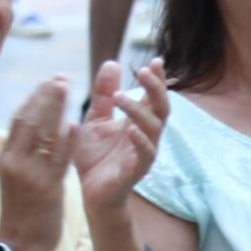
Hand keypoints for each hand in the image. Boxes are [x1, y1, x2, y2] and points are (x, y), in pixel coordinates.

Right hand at [0, 75, 76, 250]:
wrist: (19, 242)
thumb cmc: (19, 208)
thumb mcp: (14, 175)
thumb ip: (24, 152)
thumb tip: (36, 127)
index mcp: (6, 156)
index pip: (19, 118)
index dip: (34, 97)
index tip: (48, 81)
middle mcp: (16, 161)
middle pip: (30, 120)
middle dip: (45, 96)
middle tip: (59, 77)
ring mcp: (31, 174)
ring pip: (43, 133)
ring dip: (56, 108)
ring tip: (66, 89)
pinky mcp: (47, 187)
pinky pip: (57, 158)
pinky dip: (65, 139)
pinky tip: (74, 123)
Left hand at [74, 59, 167, 213]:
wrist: (89, 191)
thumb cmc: (96, 155)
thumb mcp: (95, 119)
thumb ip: (103, 94)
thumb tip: (112, 62)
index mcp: (136, 121)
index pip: (152, 97)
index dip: (157, 79)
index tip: (156, 60)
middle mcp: (145, 135)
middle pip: (160, 109)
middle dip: (156, 89)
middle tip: (145, 70)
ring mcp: (143, 153)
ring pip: (153, 129)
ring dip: (138, 111)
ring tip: (121, 97)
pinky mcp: (135, 171)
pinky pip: (145, 156)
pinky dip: (141, 142)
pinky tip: (132, 130)